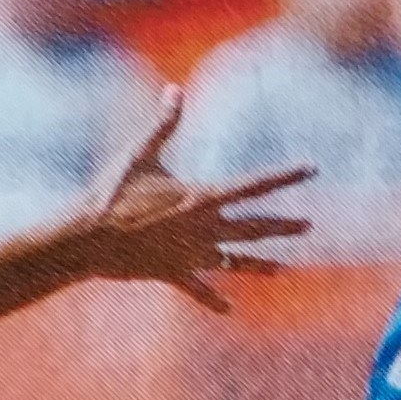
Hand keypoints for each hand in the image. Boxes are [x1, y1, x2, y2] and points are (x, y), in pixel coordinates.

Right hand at [81, 86, 313, 311]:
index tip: (311, 169)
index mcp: (201, 198)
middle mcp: (203, 229)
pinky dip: (213, 299)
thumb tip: (175, 89)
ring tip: (282, 269)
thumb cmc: (111, 192)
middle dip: (283, 227)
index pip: (254, 185)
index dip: (285, 176)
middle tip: (308, 225)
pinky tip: (228, 310)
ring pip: (235, 262)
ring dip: (260, 265)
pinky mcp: (174, 274)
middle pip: (254, 228)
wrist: (88, 238)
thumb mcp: (138, 154)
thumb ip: (163, 125)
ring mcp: (191, 255)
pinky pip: (199, 289)